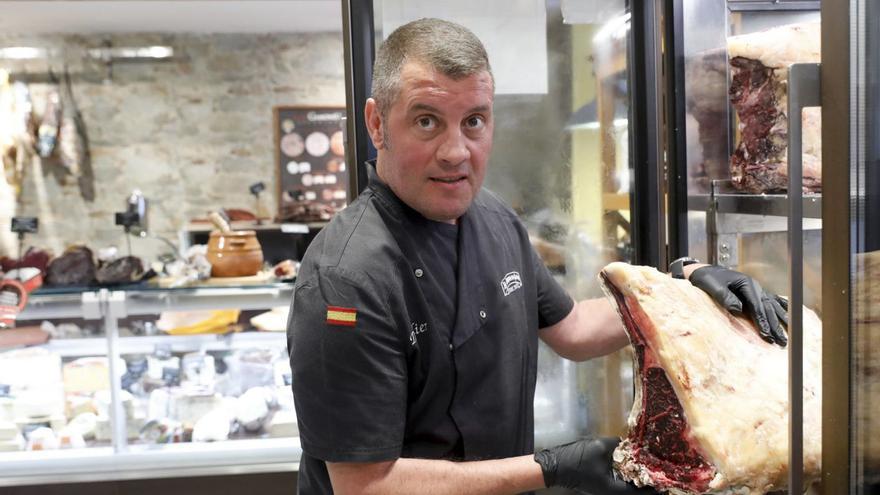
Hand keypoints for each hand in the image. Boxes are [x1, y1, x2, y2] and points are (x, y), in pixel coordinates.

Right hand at [534, 437, 656, 493]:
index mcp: (615, 489)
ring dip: (639, 479)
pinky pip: (621, 483)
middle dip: (649, 482)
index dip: (656, 485)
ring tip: (649, 466)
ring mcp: (606, 490)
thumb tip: (627, 442)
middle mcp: (612, 492)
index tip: (667, 478)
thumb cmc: (576, 459)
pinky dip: (629, 476)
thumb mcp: (598, 447)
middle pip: (637, 491)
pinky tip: (631, 465)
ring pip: (629, 488)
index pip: (641, 491)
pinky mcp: (602, 485)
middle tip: (660, 470)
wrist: (556, 466)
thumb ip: (616, 444)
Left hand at [688, 265, 788, 346]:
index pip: (756, 306)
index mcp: (746, 283)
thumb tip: (738, 310)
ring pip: (772, 307)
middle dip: (774, 325)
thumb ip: (724, 297)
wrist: (704, 271)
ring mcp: (757, 289)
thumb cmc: (707, 278)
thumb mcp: (712, 286)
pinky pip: (772, 301)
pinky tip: (789, 316)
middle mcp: (755, 286)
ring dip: (780, 321)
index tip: (766, 334)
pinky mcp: (754, 293)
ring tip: (787, 336)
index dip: (762, 321)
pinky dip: (781, 308)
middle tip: (780, 341)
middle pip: (767, 308)